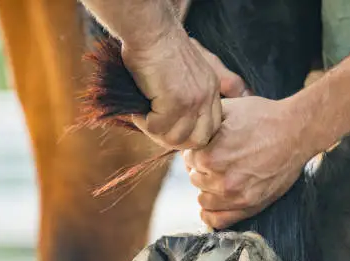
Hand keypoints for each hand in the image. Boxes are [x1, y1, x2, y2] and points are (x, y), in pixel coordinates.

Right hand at [122, 29, 248, 149]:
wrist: (151, 31)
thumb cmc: (160, 48)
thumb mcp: (185, 73)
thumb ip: (189, 97)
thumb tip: (174, 127)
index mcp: (212, 89)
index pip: (211, 128)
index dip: (191, 135)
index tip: (173, 130)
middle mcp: (207, 96)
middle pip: (198, 140)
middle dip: (176, 141)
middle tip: (157, 130)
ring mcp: (193, 101)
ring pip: (176, 138)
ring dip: (156, 132)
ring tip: (144, 117)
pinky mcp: (175, 101)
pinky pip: (157, 128)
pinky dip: (144, 123)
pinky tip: (138, 111)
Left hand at [182, 96, 320, 228]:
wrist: (296, 132)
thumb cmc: (264, 118)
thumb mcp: (229, 110)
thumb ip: (204, 122)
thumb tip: (190, 131)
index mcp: (210, 156)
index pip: (187, 160)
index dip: (196, 152)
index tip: (207, 149)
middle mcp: (221, 180)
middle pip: (195, 179)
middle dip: (202, 169)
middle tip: (217, 161)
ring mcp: (235, 196)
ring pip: (204, 200)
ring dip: (208, 189)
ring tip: (221, 178)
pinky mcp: (250, 206)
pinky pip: (218, 221)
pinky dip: (212, 215)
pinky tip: (216, 202)